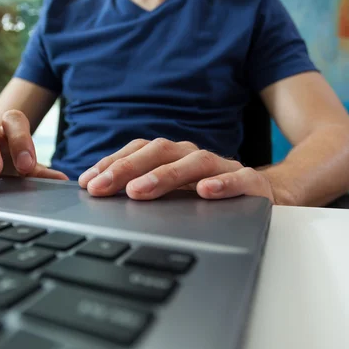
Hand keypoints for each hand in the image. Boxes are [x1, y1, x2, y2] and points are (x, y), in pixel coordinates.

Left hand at [78, 138, 275, 201]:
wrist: (261, 196)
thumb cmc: (207, 197)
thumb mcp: (172, 194)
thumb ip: (143, 191)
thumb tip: (101, 196)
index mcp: (174, 157)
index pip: (140, 151)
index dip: (112, 163)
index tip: (87, 181)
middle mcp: (195, 157)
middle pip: (160, 152)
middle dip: (127, 168)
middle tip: (101, 188)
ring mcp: (223, 168)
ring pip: (195, 162)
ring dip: (165, 175)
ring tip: (139, 190)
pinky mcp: (251, 183)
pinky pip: (240, 179)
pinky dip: (223, 184)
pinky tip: (205, 192)